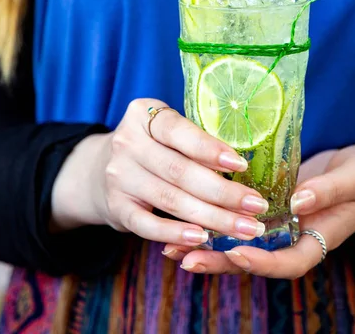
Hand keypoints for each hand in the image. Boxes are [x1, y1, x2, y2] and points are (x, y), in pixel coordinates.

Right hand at [51, 99, 268, 247]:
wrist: (99, 169)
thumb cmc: (151, 145)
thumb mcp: (166, 129)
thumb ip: (194, 139)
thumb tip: (242, 164)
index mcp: (142, 115)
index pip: (178, 131)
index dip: (210, 149)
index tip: (242, 165)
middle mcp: (127, 143)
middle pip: (180, 171)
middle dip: (223, 192)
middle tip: (256, 206)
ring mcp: (119, 177)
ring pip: (170, 199)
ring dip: (212, 217)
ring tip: (244, 227)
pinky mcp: (116, 208)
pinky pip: (148, 225)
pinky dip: (176, 233)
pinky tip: (203, 239)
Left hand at [162, 143, 354, 276]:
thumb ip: (330, 190)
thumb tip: (298, 202)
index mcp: (319, 238)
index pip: (290, 262)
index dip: (263, 263)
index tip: (238, 254)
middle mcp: (295, 236)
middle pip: (256, 258)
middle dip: (220, 261)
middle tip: (185, 259)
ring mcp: (281, 222)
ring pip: (242, 240)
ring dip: (210, 244)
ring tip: (173, 246)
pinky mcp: (271, 203)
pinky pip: (242, 216)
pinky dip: (218, 217)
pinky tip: (189, 214)